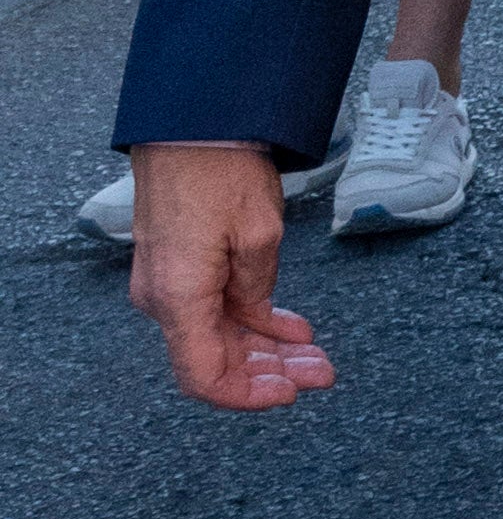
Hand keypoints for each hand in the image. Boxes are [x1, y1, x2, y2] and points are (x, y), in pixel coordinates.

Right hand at [130, 144, 332, 413]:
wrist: (189, 123)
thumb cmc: (218, 169)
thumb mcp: (258, 233)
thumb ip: (259, 290)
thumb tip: (260, 320)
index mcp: (178, 299)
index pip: (204, 377)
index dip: (247, 396)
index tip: (290, 393)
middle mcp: (164, 299)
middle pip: (216, 359)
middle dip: (271, 371)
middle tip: (322, 372)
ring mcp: (169, 283)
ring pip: (218, 337)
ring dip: (266, 350)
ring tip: (316, 355)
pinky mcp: (179, 267)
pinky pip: (214, 309)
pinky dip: (253, 322)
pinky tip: (292, 329)